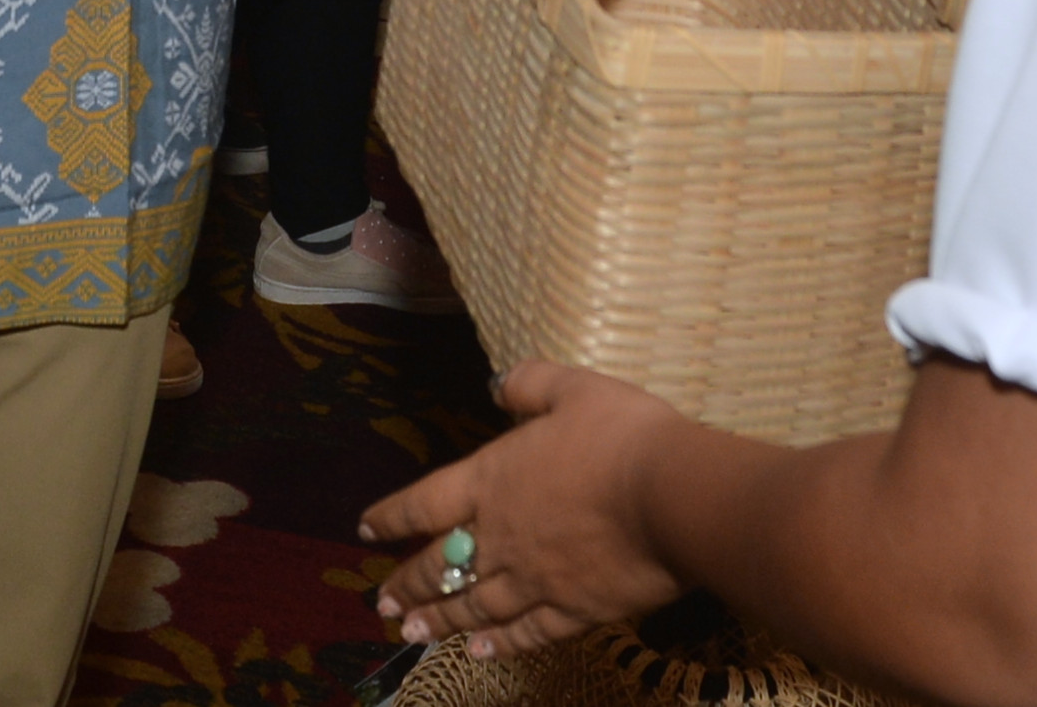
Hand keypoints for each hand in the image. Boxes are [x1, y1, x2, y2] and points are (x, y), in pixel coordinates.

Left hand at [362, 362, 692, 657]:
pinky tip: (482, 652)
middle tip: (383, 603)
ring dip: (441, 620)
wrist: (670, 497)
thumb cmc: (621, 436)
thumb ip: (530, 385)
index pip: (426, 502)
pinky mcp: (572, 610)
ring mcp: (535, 579)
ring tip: (413, 633)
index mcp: (493, 479)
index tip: (366, 530)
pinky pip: (527, 632)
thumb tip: (495, 384)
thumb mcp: (574, 388)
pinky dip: (500, 644)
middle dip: (409, 583)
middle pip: (441, 564)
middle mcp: (502, 535)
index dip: (393, 516)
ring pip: (476, 606)